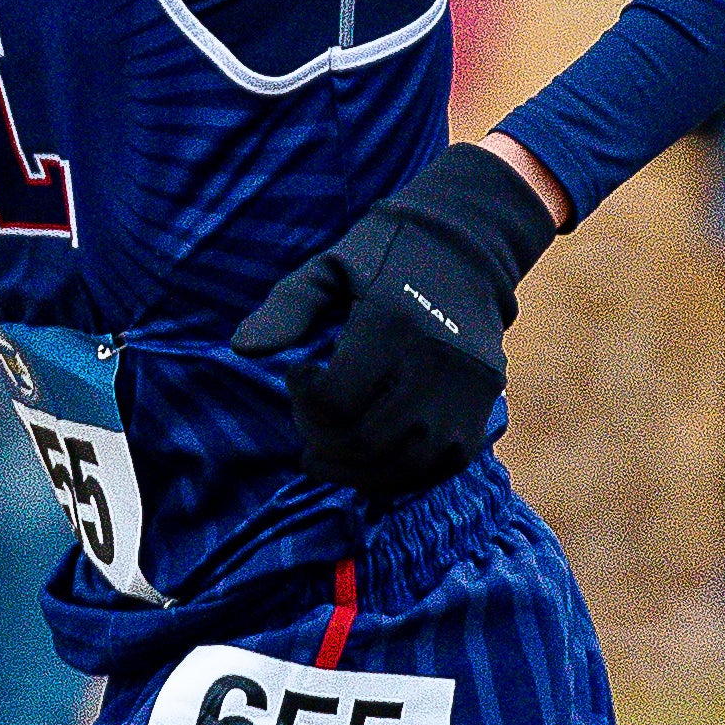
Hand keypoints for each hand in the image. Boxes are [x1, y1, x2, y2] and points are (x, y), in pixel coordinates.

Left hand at [231, 139, 561, 497]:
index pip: (335, 401)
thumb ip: (286, 308)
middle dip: (324, 444)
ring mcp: (464, 392)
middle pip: (366, 441)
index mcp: (391, 325)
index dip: (303, 400)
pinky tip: (371, 458)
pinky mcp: (481, 409)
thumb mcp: (327, 269)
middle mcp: (434, 363)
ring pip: (403, 464)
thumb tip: (243, 349)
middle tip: (308, 427)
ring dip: (356, 470)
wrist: (466, 251)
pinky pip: (438, 467)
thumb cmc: (386, 259)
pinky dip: (399, 473)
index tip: (300, 375)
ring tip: (330, 453)